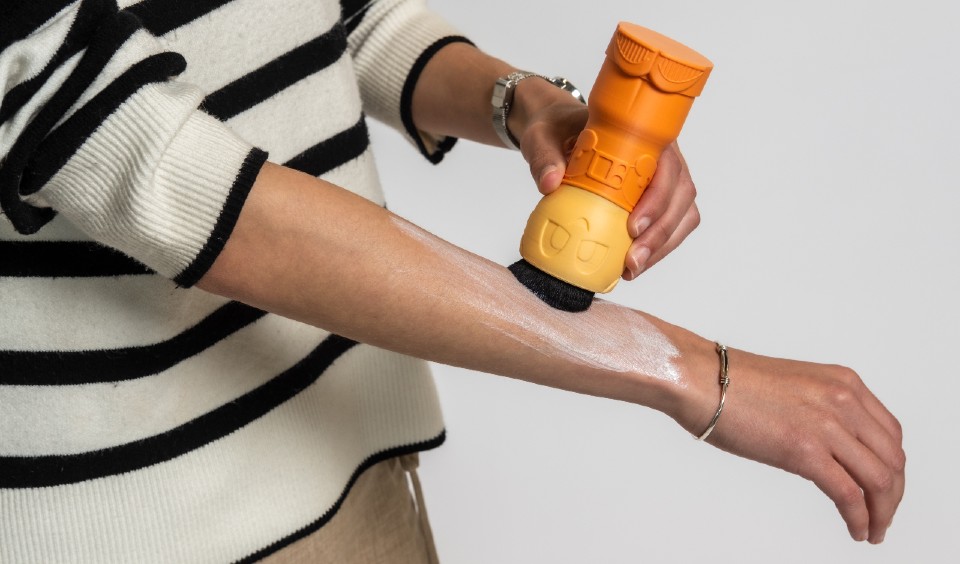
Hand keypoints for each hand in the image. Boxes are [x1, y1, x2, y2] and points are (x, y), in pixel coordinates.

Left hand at [515, 90, 698, 279]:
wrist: (558, 135)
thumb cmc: (557, 131)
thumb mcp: (543, 137)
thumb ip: (544, 156)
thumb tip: (550, 182)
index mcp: (643, 132)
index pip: (667, 165)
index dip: (658, 198)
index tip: (633, 226)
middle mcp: (662, 154)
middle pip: (680, 195)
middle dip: (660, 233)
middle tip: (632, 260)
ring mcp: (664, 177)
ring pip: (682, 214)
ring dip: (662, 245)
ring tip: (633, 269)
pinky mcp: (657, 198)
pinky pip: (672, 226)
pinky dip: (657, 248)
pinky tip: (632, 266)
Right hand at [675, 345, 904, 543]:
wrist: (698, 379)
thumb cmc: (729, 384)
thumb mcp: (794, 388)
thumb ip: (819, 410)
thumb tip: (825, 446)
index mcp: (843, 383)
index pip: (890, 433)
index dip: (892, 467)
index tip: (884, 487)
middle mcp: (844, 400)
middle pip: (892, 459)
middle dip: (892, 495)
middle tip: (882, 516)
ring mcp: (827, 425)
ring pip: (880, 480)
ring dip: (882, 512)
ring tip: (872, 529)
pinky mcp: (805, 451)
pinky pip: (850, 494)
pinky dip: (861, 518)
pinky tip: (857, 530)